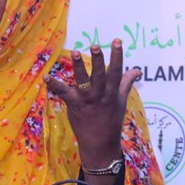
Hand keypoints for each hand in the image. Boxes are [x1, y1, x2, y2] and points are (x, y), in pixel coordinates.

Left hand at [43, 39, 140, 168]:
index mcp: (112, 92)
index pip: (116, 71)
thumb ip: (126, 83)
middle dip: (97, 59)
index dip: (117, 55)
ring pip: (83, 81)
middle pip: (99, 74)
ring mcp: (87, 100)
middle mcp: (100, 94)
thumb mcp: (121, 101)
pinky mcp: (75, 105)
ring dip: (79, 67)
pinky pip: (64, 93)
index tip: (117, 41)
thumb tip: (137, 70)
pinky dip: (54, 84)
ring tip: (75, 53)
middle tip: (95, 45)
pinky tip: (46, 76)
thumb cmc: (111, 119)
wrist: (101, 143)